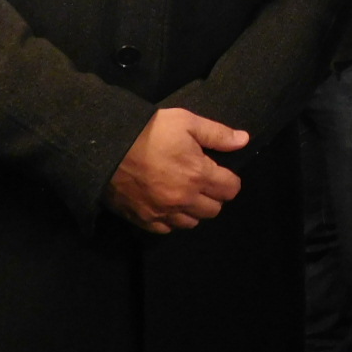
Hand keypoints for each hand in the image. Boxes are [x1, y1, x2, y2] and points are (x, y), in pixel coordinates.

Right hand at [102, 108, 249, 233]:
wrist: (107, 146)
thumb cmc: (151, 130)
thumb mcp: (187, 122)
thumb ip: (218, 134)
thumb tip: (244, 140)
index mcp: (199, 175)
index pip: (230, 190)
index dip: (230, 180)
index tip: (221, 172)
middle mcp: (184, 200)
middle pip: (214, 210)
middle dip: (213, 196)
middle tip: (203, 181)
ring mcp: (163, 213)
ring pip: (191, 223)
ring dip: (193, 210)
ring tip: (185, 193)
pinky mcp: (143, 220)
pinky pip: (166, 229)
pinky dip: (171, 219)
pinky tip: (166, 204)